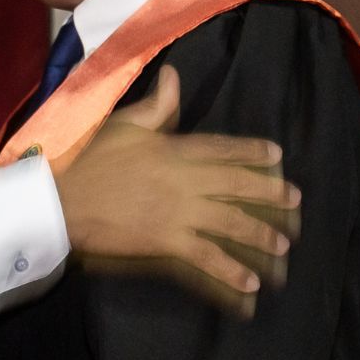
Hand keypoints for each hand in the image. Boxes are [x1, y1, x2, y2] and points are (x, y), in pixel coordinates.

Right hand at [56, 66, 300, 316]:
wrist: (64, 200)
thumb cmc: (89, 160)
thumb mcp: (123, 124)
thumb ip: (155, 104)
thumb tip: (175, 75)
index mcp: (175, 149)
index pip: (223, 148)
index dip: (252, 151)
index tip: (277, 156)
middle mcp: (185, 180)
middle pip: (237, 185)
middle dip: (270, 194)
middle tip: (295, 202)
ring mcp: (179, 212)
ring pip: (230, 222)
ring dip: (260, 235)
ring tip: (282, 247)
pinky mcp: (167, 241)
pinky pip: (207, 256)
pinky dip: (230, 270)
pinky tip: (250, 283)